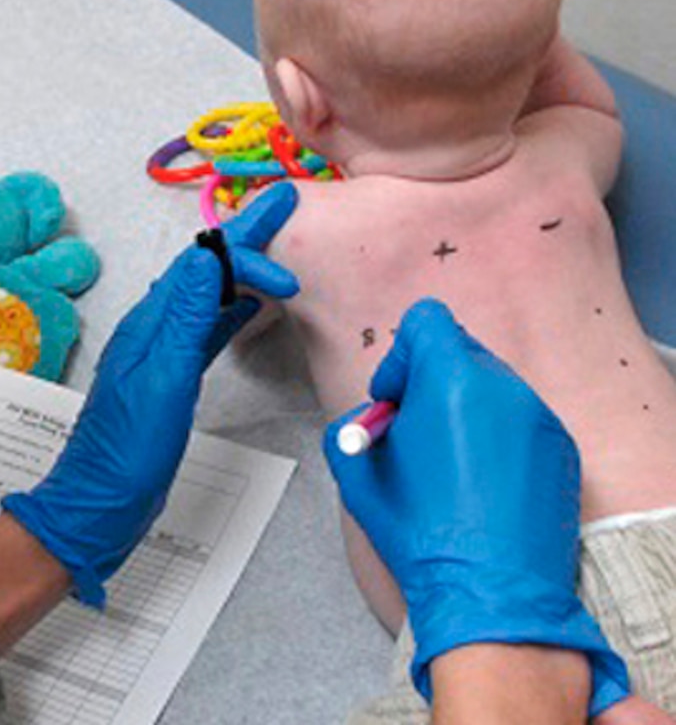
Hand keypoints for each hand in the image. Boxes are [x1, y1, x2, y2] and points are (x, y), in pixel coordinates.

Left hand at [2, 182, 299, 605]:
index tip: (287, 251)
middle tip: (285, 203)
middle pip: (204, 269)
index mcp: (150, 324)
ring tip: (275, 246)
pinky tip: (249, 310)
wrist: (98, 504)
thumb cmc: (127, 451)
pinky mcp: (171, 380)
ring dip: (241, 268)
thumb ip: (187, 319)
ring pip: (207, 295)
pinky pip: (207, 330)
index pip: (202, 264)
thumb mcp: (163, 379)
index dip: (245, 246)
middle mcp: (153, 330)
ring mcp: (161, 354)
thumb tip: (207, 256)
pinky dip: (232, 312)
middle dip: (245, 236)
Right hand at [324, 299, 628, 714]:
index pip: (427, 321)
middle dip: (431, 383)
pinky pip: (520, 421)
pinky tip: (481, 485)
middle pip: (461, 351)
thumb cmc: (422, 533)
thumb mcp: (356, 472)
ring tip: (449, 465)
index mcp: (452, 382)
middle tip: (415, 434)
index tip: (394, 401)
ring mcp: (540, 419)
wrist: (490, 594)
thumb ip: (354, 426)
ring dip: (464, 409)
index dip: (400, 356)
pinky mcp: (561, 450)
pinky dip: (497, 437)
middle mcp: (504, 389)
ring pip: (492, 387)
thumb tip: (368, 421)